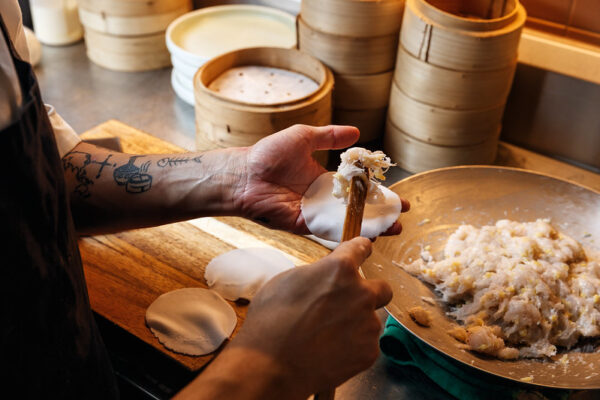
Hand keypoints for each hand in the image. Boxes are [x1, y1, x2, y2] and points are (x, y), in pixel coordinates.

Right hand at [228, 237, 390, 396]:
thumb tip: (326, 277)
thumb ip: (316, 273)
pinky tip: (330, 351)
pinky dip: (352, 347)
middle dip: (370, 293)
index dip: (360, 250)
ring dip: (355, 324)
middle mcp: (361, 293)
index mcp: (340, 269)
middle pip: (382, 288)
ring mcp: (368, 324)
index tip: (362, 251)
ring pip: (371, 320)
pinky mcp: (369, 351)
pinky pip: (366, 344)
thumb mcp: (287, 280)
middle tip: (350, 303)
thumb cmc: (270, 321)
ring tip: (326, 336)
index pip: (361, 247)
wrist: (270, 366)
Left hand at [235, 124, 409, 233]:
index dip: (377, 192)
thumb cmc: (268, 154)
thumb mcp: (304, 137)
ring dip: (370, 227)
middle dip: (380, 213)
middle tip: (401, 216)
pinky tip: (368, 236)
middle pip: (357, 209)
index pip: (357, 188)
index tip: (397, 195)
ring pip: (348, 222)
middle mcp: (322, 198)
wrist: (244, 174)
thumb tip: (356, 132)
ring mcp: (314, 213)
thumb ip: (329, 136)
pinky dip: (349, 233)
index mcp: (324, 179)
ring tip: (394, 229)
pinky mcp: (304, 225)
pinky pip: (330, 231)